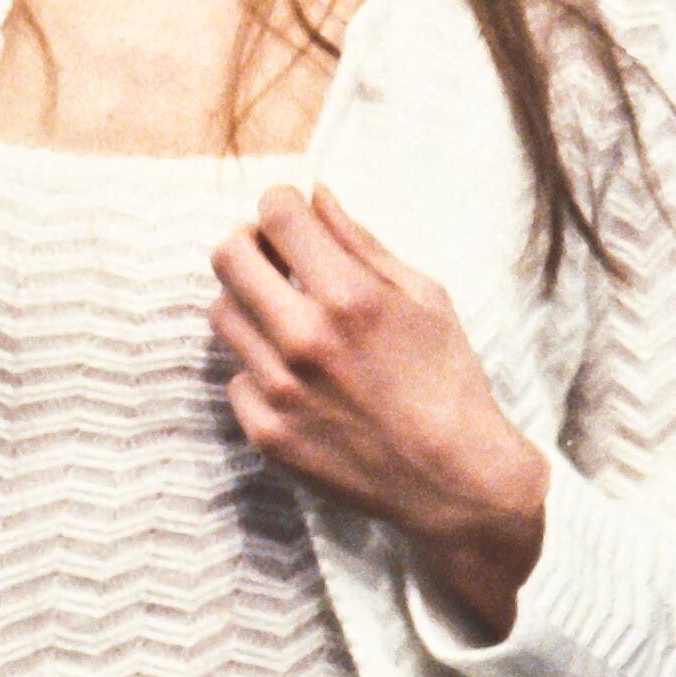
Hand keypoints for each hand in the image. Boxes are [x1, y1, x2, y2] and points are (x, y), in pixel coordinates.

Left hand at [210, 179, 548, 640]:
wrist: (453, 480)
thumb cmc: (448, 382)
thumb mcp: (424, 297)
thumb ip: (361, 243)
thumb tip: (316, 196)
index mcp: (349, 297)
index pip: (275, 214)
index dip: (280, 203)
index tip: (290, 216)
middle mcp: (305, 340)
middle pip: (228, 257)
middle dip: (250, 244)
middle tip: (273, 258)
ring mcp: (279, 391)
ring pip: (222, 315)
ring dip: (250, 305)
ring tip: (287, 319)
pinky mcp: (266, 434)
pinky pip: (236, 379)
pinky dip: (260, 371)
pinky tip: (299, 382)